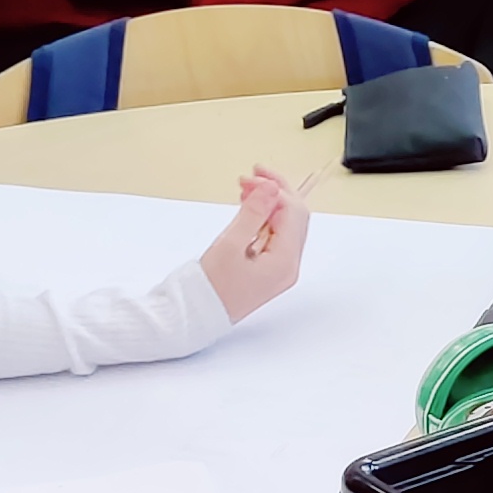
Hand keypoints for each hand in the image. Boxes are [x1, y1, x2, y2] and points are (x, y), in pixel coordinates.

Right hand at [198, 167, 308, 321]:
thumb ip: (252, 214)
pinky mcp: (270, 270)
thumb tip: (270, 188)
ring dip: (270, 204)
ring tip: (246, 190)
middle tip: (251, 177)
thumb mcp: (230, 244)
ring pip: (286, 226)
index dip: (274, 189)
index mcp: (284, 261)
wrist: (197, 316)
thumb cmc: (210, 287)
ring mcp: (281, 269)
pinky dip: (265, 219)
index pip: (292, 212)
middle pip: (295, 217)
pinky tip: (250, 209)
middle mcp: (289, 266)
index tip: (250, 177)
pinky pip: (276, 237)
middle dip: (276, 192)